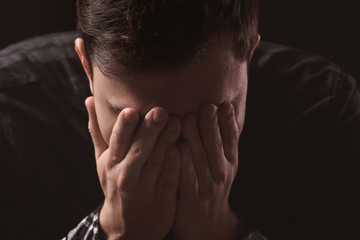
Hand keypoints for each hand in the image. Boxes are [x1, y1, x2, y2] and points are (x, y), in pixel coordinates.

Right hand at [85, 96, 180, 239]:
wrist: (127, 226)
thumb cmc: (115, 183)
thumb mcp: (102, 160)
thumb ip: (98, 130)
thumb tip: (89, 98)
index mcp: (111, 163)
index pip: (118, 141)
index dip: (124, 127)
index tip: (131, 110)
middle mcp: (126, 176)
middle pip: (139, 150)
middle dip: (149, 130)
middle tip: (160, 111)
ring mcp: (144, 188)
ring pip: (156, 162)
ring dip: (166, 142)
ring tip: (177, 122)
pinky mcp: (162, 199)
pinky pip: (169, 180)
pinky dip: (175, 165)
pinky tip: (183, 149)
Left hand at [173, 102, 240, 239]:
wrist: (207, 224)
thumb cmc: (212, 186)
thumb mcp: (224, 166)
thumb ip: (221, 143)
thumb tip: (220, 112)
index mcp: (230, 163)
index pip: (232, 140)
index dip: (228, 122)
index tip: (224, 105)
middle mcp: (221, 173)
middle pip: (216, 146)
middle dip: (211, 125)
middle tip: (206, 106)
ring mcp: (207, 185)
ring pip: (200, 158)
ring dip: (194, 138)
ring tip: (187, 118)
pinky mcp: (191, 196)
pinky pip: (186, 177)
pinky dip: (182, 162)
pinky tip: (176, 146)